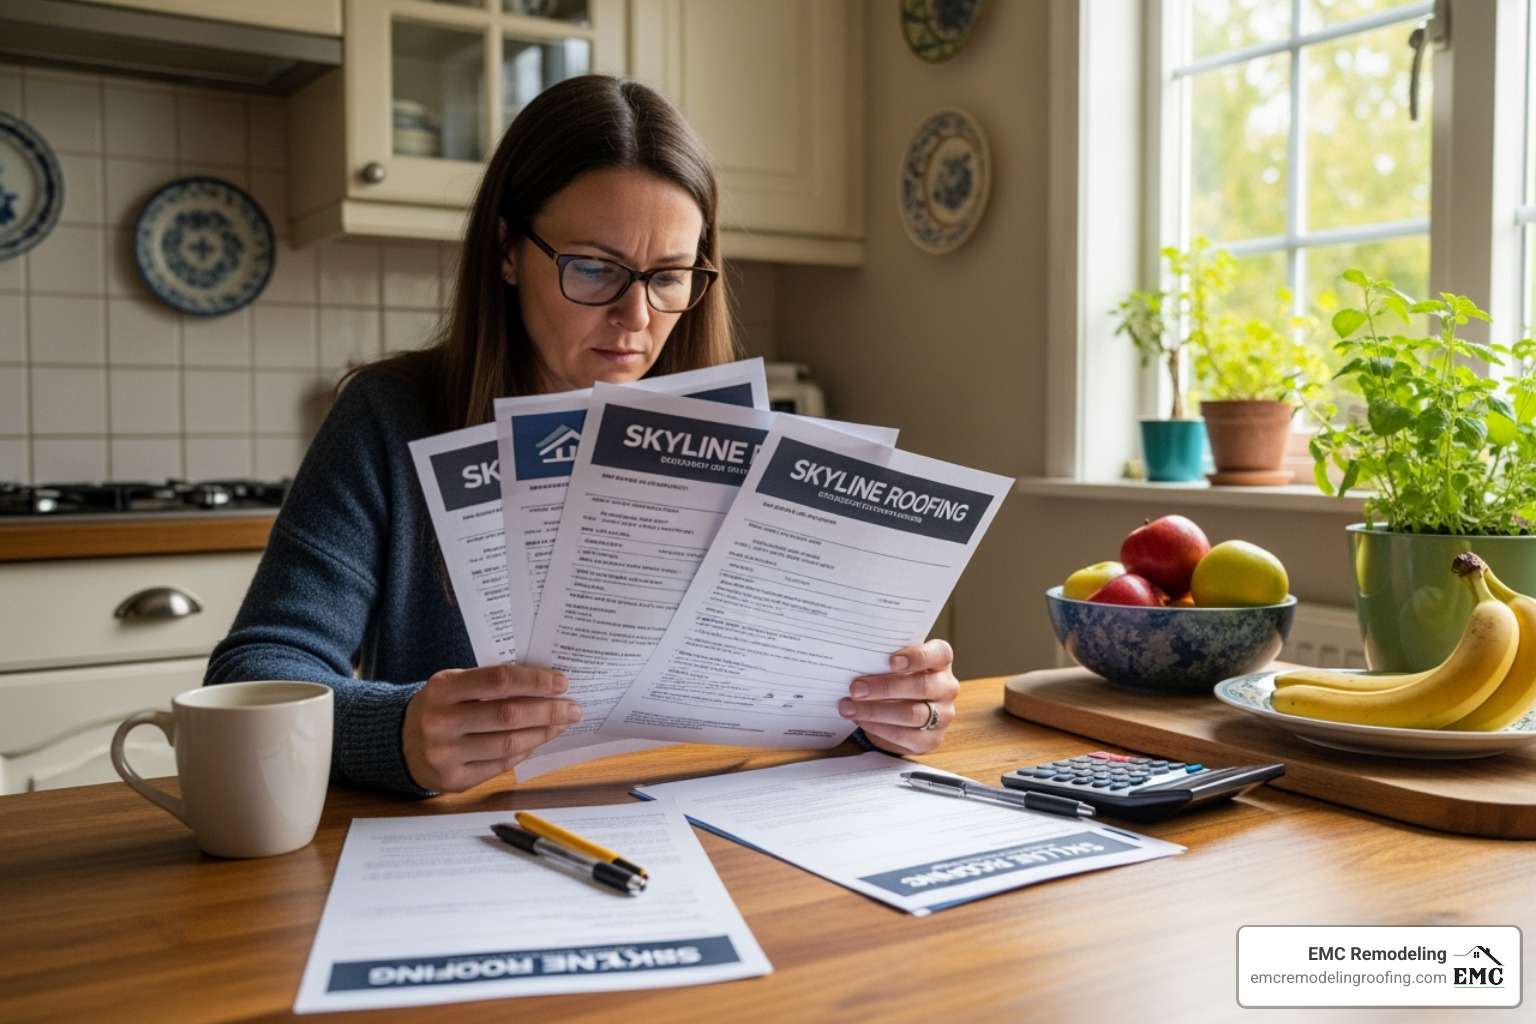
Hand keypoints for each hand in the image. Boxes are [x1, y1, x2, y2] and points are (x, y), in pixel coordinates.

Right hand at [402, 665, 581, 792]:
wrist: (400, 742)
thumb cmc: (440, 707)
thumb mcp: (454, 684)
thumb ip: (491, 682)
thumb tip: (545, 686)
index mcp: (442, 689)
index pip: (498, 681)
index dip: (534, 682)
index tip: (561, 683)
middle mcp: (440, 722)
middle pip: (507, 716)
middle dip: (547, 711)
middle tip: (572, 707)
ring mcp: (445, 755)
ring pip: (508, 744)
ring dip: (542, 733)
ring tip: (561, 723)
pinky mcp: (454, 780)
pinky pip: (501, 766)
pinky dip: (524, 751)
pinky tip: (538, 740)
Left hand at [837, 639, 957, 754]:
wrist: (902, 713)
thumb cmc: (896, 679)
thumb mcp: (893, 666)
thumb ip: (882, 662)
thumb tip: (854, 664)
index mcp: (940, 662)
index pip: (940, 654)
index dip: (917, 656)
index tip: (891, 660)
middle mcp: (947, 687)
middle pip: (921, 686)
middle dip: (884, 687)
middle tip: (855, 688)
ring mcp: (943, 715)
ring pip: (911, 714)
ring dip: (875, 711)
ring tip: (849, 707)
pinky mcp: (931, 739)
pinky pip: (904, 735)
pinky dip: (878, 728)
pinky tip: (860, 720)